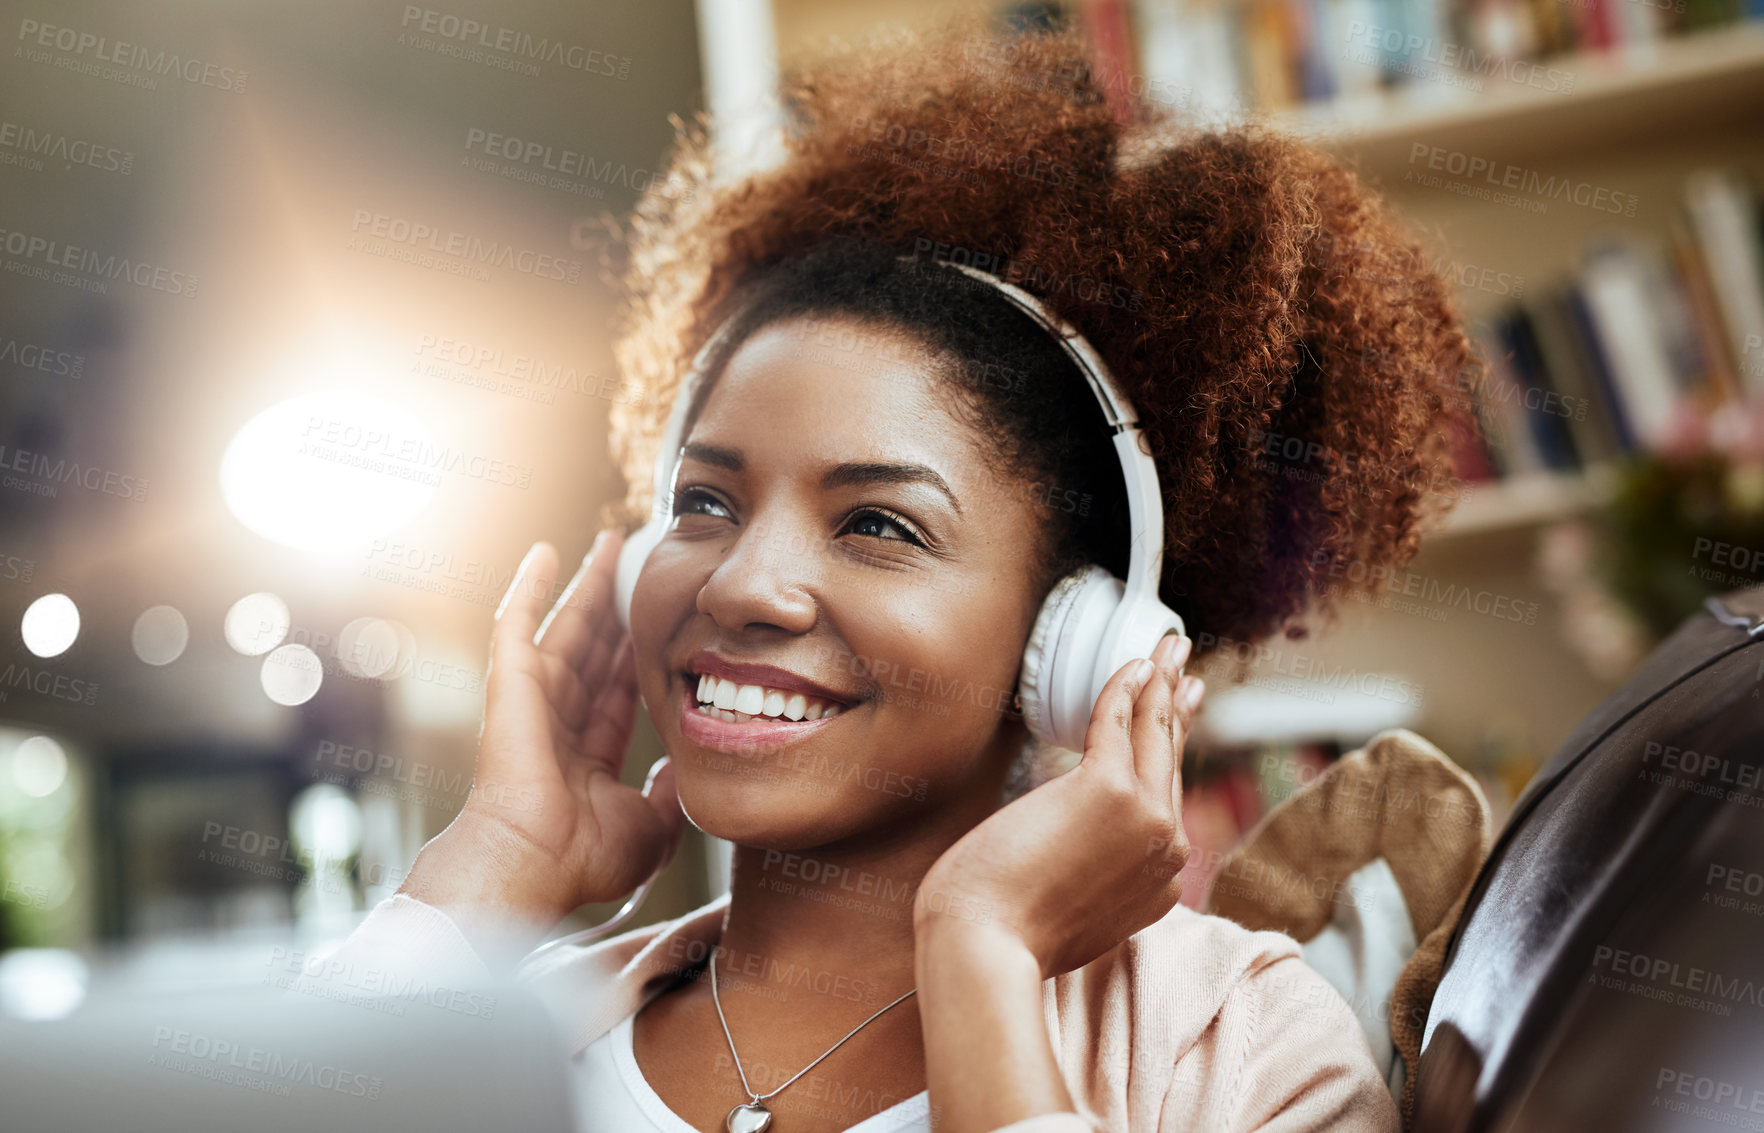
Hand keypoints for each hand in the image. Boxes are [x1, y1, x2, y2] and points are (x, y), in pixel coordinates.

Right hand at [398, 533, 684, 951]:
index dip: (640, 656)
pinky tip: (547, 551)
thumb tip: (682, 765)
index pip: (618, 691)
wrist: (534, 862)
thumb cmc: (585, 858)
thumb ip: (670, 793)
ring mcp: (532, 698)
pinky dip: (530, 586)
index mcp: (588, 753)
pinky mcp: (511, 681)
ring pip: (568, 626)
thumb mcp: (651, 827)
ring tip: (610, 545)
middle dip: (617, 609)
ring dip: (587, 585)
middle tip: (640, 566)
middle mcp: (559, 720)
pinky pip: (517, 622)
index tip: (665, 625)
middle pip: (596, 649)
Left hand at [914, 632, 1202, 977]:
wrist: (987, 947)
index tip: (1175, 713)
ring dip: (1160, 680)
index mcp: (1161, 881)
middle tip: (1181, 663)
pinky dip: (1124, 687)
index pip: (1168, 798)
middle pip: (1171, 758)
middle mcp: (1168, 849)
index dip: (1170, 748)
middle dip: (1176, 701)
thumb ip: (1096, 875)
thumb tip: (1080, 846)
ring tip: (1168, 646)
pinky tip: (1130, 665)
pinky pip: (1119, 722)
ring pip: (1155, 734)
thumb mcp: (1074, 908)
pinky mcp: (1108, 791)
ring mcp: (1146, 819)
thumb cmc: (1007, 931)